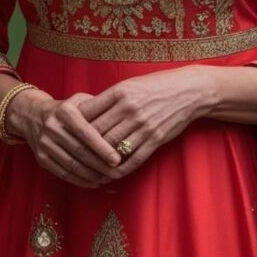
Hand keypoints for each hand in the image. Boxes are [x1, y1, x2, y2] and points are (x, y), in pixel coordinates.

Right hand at [6, 88, 122, 187]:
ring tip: (108, 178)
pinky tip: (94, 182)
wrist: (32, 115)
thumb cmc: (66, 109)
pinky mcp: (41, 158)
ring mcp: (45, 144)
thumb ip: (98, 109)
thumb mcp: (80, 100)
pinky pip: (63, 173)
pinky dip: (80, 180)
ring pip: (72, 165)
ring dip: (92, 175)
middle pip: (79, 151)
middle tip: (117, 172)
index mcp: (64, 111)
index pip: (86, 132)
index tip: (117, 159)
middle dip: (100, 165)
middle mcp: (52, 127)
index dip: (102, 147)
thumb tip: (121, 125)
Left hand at [76, 67, 214, 178]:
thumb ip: (109, 100)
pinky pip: (132, 159)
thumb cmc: (157, 86)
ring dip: (98, 160)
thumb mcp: (130, 85)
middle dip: (83, 145)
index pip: (89, 112)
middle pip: (97, 133)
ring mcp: (143, 126)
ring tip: (88, 166)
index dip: (75, 125)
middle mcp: (130, 109)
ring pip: (112, 148)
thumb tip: (85, 113)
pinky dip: (119, 168)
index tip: (67, 132)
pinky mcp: (155, 139)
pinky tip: (111, 172)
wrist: (189, 91)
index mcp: (120, 92)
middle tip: (71, 154)